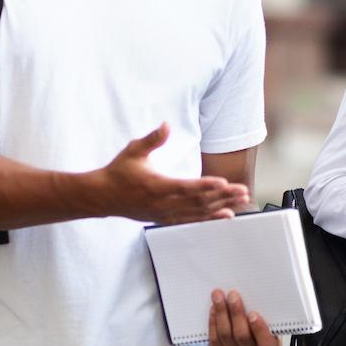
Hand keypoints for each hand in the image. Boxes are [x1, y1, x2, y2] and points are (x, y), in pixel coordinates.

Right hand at [93, 123, 249, 223]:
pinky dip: (210, 218)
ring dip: (221, 207)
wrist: (103, 197)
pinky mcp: (166, 219)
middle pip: (198, 202)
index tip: (223, 183)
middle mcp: (163, 203)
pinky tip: (225, 215)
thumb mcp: (133, 151)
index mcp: (156, 186)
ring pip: (198, 212)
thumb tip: (166, 125)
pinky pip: (192, 220)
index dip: (205, 185)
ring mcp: (165, 213)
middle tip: (243, 191)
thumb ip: (152, 139)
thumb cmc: (119, 172)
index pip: (185, 187)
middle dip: (223, 197)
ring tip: (240, 201)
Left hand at [208, 290, 281, 345]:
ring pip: (225, 336)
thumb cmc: (259, 329)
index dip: (259, 329)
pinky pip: (214, 340)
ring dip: (221, 313)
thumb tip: (249, 294)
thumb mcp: (267, 323)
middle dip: (236, 313)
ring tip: (218, 296)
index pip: (266, 343)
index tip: (252, 313)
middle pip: (242, 335)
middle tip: (232, 295)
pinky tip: (213, 309)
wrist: (245, 344)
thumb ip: (263, 314)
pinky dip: (213, 322)